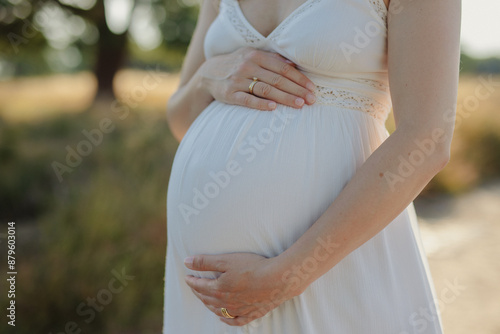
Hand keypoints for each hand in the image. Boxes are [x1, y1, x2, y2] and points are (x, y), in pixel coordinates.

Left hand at [183, 252, 298, 325]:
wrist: (278, 279)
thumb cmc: (253, 267)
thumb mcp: (226, 260)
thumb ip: (205, 262)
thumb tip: (186, 262)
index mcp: (219, 289)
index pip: (199, 286)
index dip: (192, 281)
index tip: (187, 276)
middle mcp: (226, 302)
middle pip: (207, 298)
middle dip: (198, 292)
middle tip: (194, 286)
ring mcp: (239, 310)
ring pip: (218, 310)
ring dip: (209, 304)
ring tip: (205, 299)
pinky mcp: (251, 314)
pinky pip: (234, 320)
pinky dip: (226, 319)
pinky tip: (222, 317)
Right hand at [198, 46, 316, 110]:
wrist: (208, 74)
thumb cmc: (237, 65)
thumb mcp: (252, 56)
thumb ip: (272, 59)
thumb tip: (293, 65)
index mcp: (256, 56)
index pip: (283, 68)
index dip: (299, 78)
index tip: (312, 88)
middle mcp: (247, 66)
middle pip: (277, 79)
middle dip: (297, 90)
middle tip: (312, 100)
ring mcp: (237, 80)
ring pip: (265, 89)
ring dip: (284, 98)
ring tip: (299, 105)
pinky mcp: (229, 94)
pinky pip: (247, 100)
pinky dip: (260, 104)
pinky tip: (273, 108)